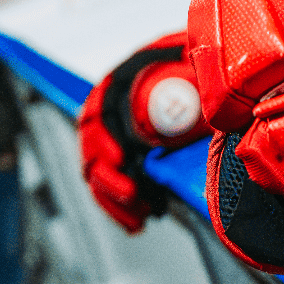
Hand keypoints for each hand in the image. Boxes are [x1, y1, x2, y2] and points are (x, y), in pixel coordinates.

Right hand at [78, 32, 209, 232]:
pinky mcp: (117, 162)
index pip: (97, 115)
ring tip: (139, 217)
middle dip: (109, 179)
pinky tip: (137, 222)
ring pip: (96, 177)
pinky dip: (119, 208)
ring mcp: (108, 140)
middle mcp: (104, 115)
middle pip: (91, 151)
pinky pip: (107, 189)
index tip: (121, 158)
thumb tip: (192, 64)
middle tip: (132, 195)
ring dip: (114, 201)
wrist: (188, 83)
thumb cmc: (182, 69)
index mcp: (116, 87)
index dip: (104, 139)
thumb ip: (187, 65)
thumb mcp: (185, 61)